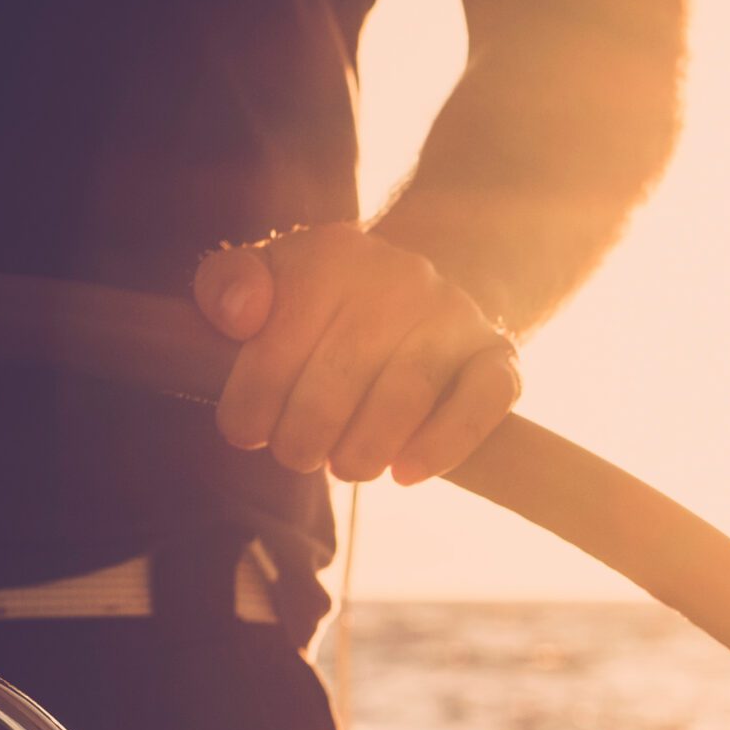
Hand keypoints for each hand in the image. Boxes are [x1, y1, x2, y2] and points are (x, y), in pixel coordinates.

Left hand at [193, 223, 522, 484]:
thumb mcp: (273, 279)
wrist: (426, 295)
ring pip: (404, 397)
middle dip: (303, 436)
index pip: (278, 341)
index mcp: (333, 255)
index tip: (245, 431)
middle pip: (339, 377)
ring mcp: (456, 318)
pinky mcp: (500, 358)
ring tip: (344, 466)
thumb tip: (239, 317)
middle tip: (297, 455)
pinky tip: (404, 473)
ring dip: (362, 452)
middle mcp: (401, 278)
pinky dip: (441, 447)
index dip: (252, 401)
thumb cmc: (330, 306)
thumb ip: (229, 284)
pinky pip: (479, 405)